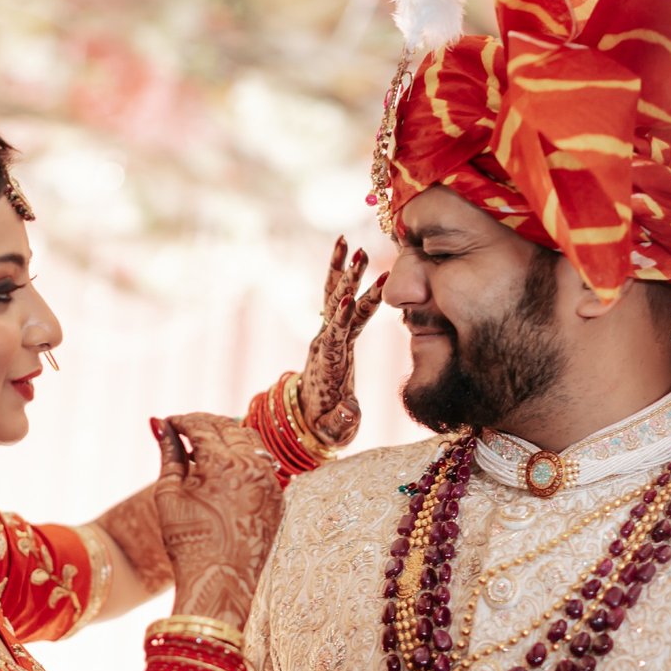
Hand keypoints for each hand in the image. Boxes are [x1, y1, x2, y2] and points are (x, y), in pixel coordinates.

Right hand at [151, 413, 282, 627]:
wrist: (219, 582)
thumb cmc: (187, 541)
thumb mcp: (169, 494)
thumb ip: (170, 455)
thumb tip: (161, 426)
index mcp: (223, 463)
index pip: (201, 426)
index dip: (182, 421)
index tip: (169, 423)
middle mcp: (252, 467)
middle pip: (229, 427)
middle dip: (205, 424)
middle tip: (185, 429)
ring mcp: (270, 482)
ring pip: (250, 441)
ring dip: (227, 437)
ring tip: (204, 447)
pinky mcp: (278, 497)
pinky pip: (262, 464)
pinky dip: (243, 457)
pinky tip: (224, 467)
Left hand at [299, 236, 386, 448]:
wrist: (310, 419)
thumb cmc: (326, 425)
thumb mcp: (334, 430)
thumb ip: (341, 421)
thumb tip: (349, 409)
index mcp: (328, 363)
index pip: (336, 337)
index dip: (342, 320)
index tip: (349, 301)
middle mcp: (325, 342)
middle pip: (336, 307)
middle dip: (348, 282)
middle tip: (360, 254)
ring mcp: (328, 334)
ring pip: (334, 296)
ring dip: (342, 270)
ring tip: (347, 241)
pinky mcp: (336, 331)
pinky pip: (338, 299)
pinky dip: (342, 275)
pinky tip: (345, 250)